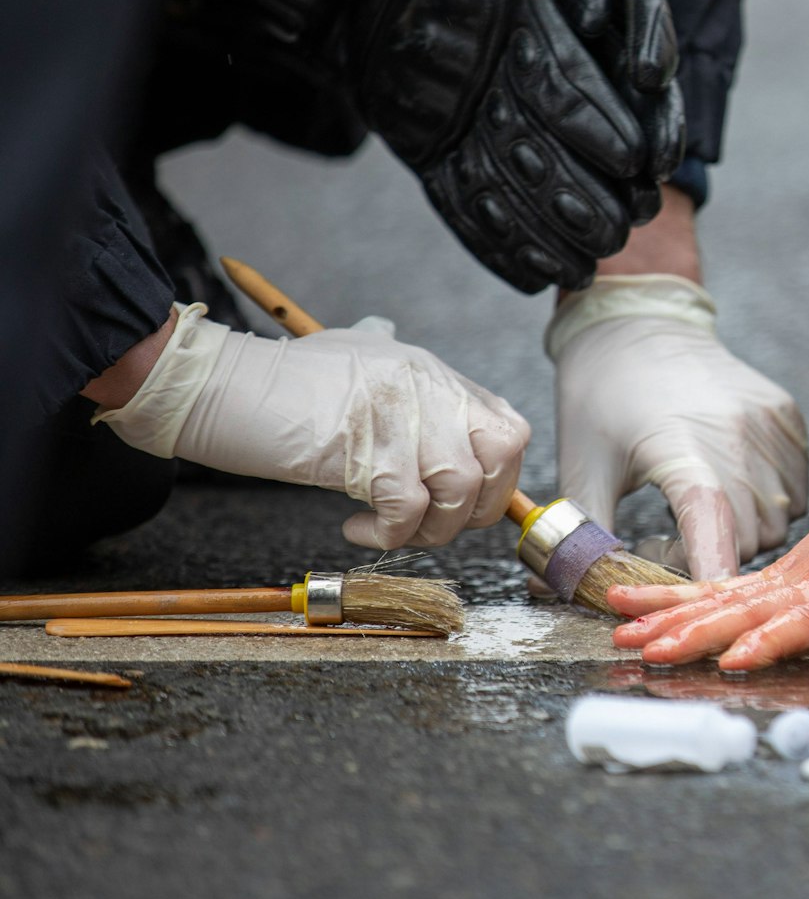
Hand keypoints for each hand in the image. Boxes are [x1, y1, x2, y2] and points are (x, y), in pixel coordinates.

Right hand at [99, 304, 528, 548]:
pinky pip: (406, 508)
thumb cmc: (276, 384)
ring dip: (428, 528)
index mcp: (430, 373)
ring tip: (385, 529)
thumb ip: (400, 385)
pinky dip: (388, 534)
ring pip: (458, 486)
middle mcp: (425, 386)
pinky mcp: (364, 445)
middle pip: (500, 456)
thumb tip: (436, 409)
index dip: (497, 477)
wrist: (212, 383)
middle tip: (426, 524)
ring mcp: (398, 412)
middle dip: (474, 508)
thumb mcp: (352, 364)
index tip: (463, 505)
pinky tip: (355, 528)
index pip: (507, 427)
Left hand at [549, 275, 808, 579]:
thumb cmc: (602, 394)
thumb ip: (584, 534)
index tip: (689, 606)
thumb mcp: (584, 466)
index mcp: (683, 453)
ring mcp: (770, 427)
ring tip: (698, 513)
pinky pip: (796, 487)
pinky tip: (731, 484)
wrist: (640, 323)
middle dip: (710, 557)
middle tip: (666, 542)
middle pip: (747, 539)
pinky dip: (770, 501)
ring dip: (743, 532)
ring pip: (778, 518)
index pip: (713, 535)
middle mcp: (738, 439)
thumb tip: (565, 590)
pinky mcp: (788, 417)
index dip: (707, 581)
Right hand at [609, 436, 808, 668]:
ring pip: (726, 596)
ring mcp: (798, 572)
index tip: (734, 660)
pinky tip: (641, 607)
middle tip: (647, 653)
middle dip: (696, 633)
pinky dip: (682, 595)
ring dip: (673, 615)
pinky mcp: (788, 568)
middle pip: (750, 609)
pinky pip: (727, 586)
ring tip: (622, 632)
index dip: (773, 640)